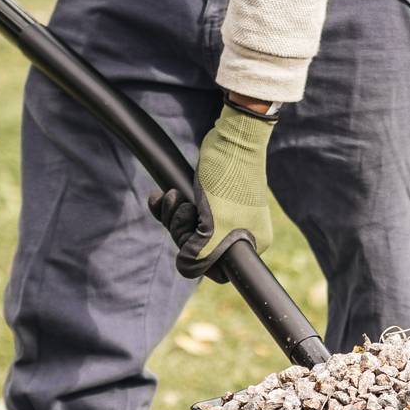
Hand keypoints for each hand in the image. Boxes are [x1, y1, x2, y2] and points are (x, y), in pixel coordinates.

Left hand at [152, 105, 276, 277]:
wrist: (232, 139)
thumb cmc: (228, 181)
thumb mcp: (214, 225)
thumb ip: (201, 255)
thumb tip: (186, 268)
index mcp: (251, 243)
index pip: (218, 270)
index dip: (197, 257)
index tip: (192, 238)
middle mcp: (240, 232)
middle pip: (198, 250)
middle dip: (180, 230)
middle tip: (182, 207)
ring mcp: (225, 215)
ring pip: (188, 230)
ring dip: (171, 215)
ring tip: (173, 195)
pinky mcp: (210, 199)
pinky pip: (184, 213)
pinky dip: (168, 207)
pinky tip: (158, 196)